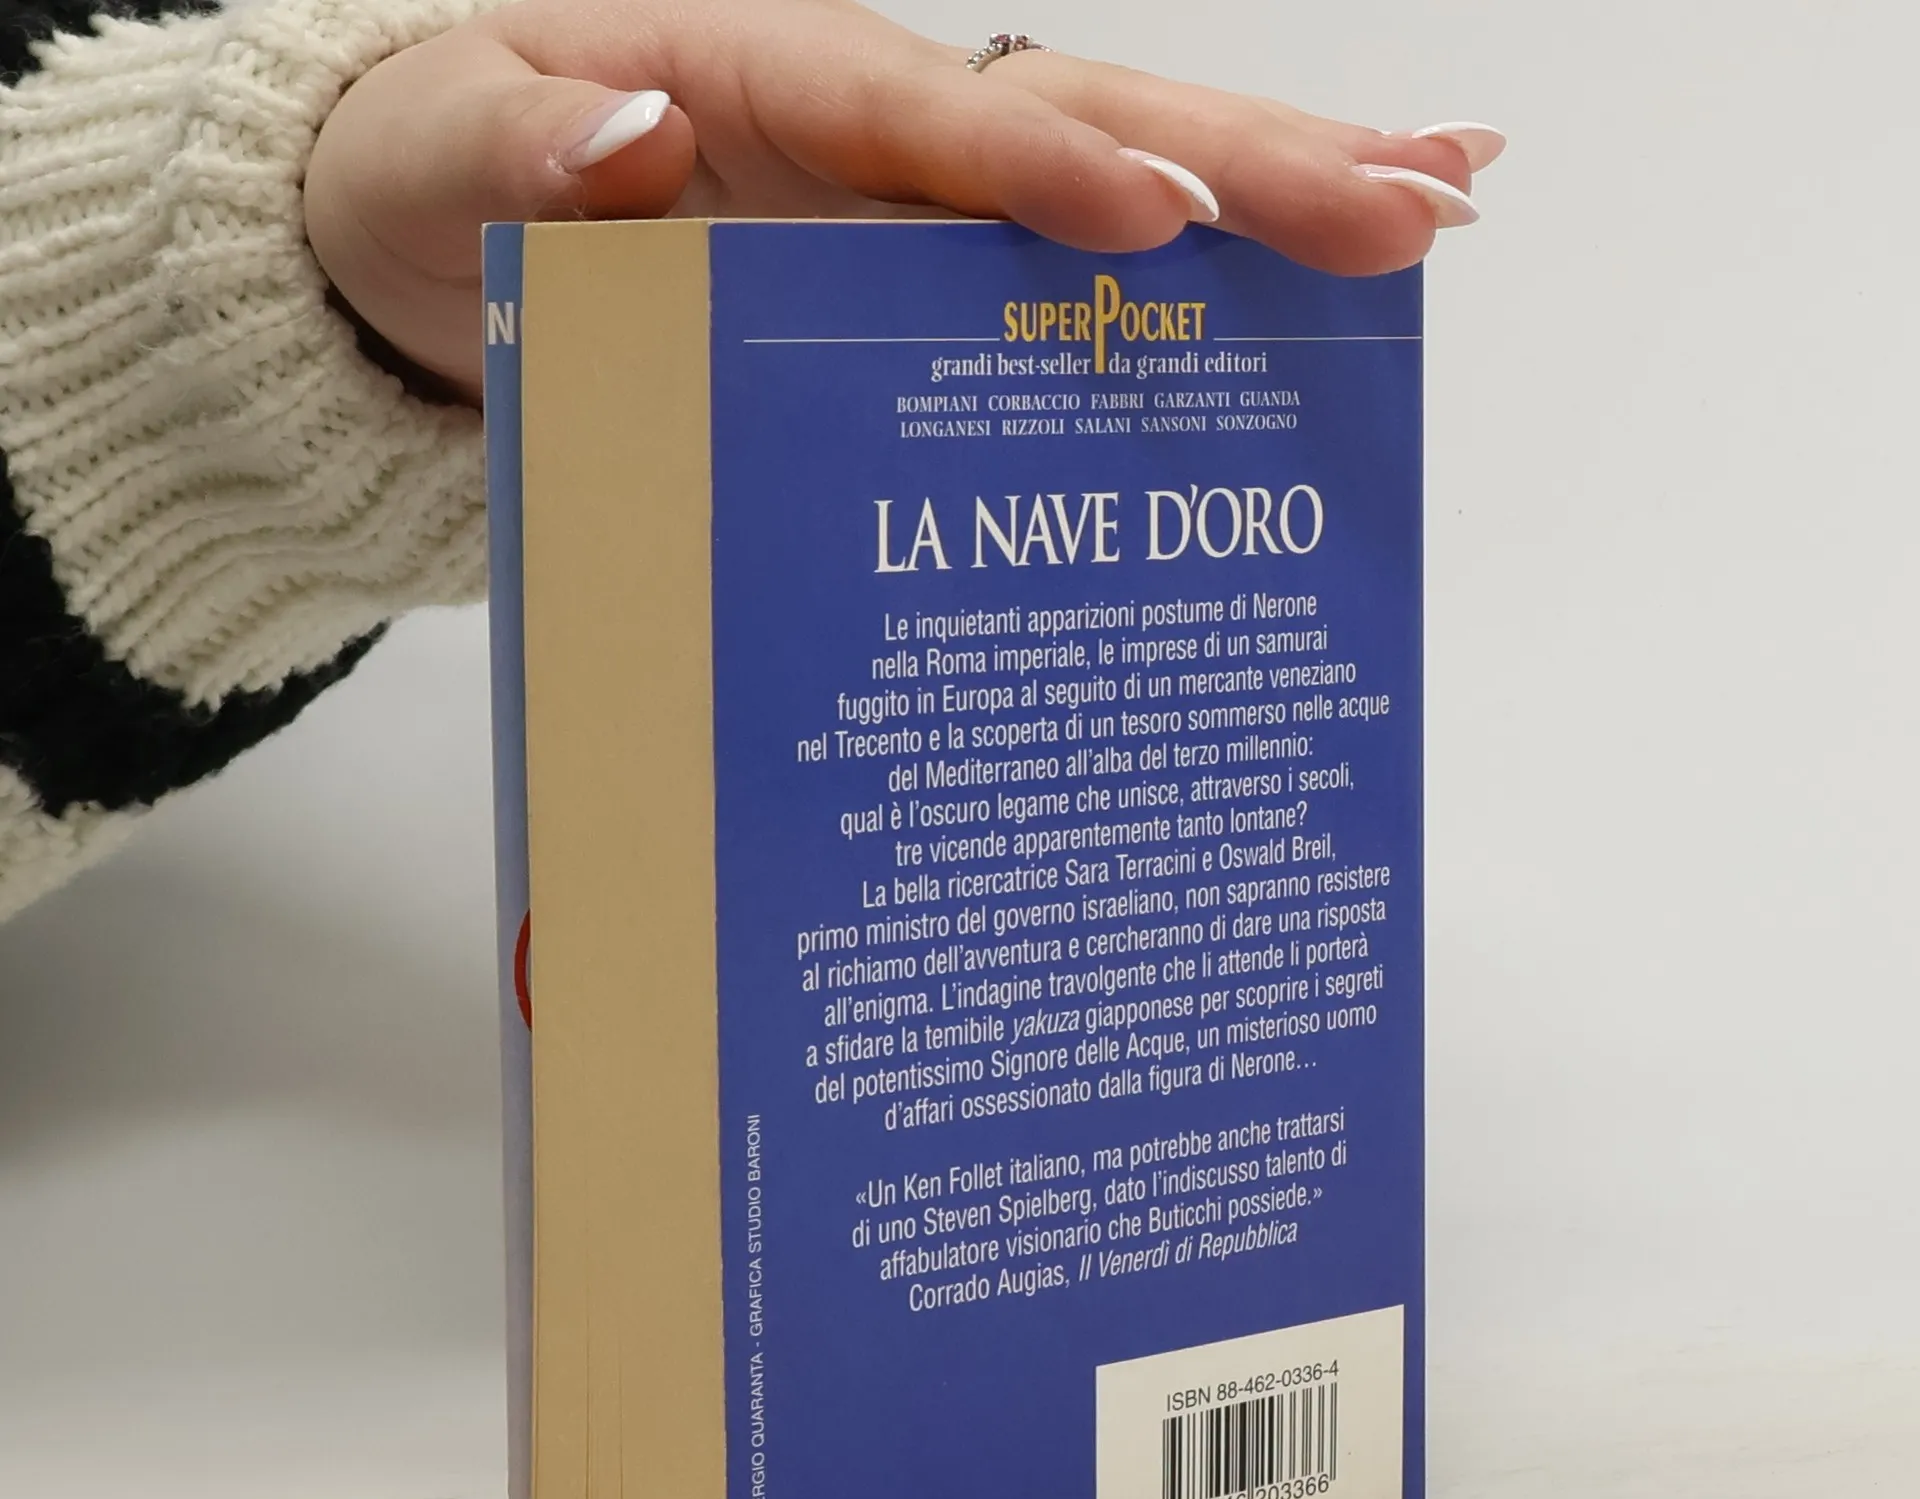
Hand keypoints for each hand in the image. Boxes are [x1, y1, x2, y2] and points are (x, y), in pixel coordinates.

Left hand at [305, 0, 1500, 403]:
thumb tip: (635, 137)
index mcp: (761, 74)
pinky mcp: (925, 273)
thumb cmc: (439, 176)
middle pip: (1080, 120)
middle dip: (1245, 168)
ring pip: (1118, 176)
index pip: (921, 116)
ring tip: (1431, 216)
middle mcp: (870, 127)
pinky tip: (1313, 293)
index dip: (1040, 168)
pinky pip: (1076, 270)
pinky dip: (1201, 276)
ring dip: (1276, 204)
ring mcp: (912, 201)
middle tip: (1410, 207)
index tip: (1153, 218)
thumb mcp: (438, 152)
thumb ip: (520, 144)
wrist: (446, 237)